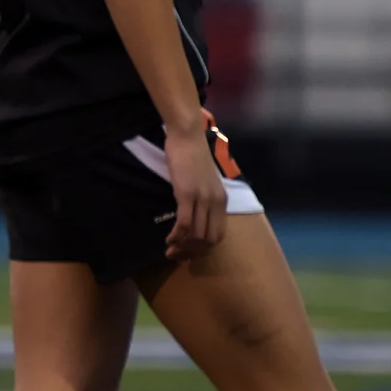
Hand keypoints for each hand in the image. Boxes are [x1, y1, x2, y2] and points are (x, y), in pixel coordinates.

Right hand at [162, 119, 226, 262]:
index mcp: (222, 201)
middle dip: (193, 252)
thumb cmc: (193, 155)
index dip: (204, 249)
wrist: (187, 136)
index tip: (188, 252)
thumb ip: (204, 198)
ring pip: (197, 235)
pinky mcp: (187, 194)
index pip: (219, 235)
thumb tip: (195, 214)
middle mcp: (216, 202)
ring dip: (183, 247)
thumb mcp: (205, 181)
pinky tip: (169, 239)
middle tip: (177, 254)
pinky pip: (185, 224)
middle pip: (209, 240)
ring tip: (170, 249)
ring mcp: (202, 199)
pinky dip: (177, 236)